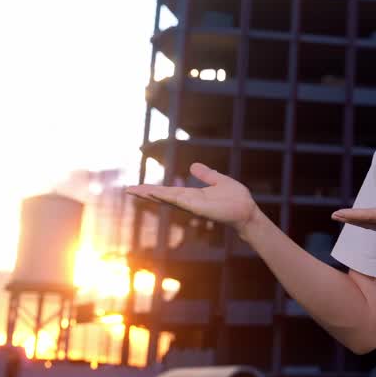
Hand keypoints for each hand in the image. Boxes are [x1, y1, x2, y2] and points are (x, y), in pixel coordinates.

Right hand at [125, 163, 261, 229]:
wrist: (247, 211)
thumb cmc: (236, 199)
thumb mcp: (219, 181)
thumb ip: (206, 175)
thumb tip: (193, 166)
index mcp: (192, 195)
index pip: (169, 191)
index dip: (153, 189)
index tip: (138, 187)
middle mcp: (189, 201)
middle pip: (163, 196)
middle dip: (146, 193)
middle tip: (128, 189)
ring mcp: (192, 205)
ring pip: (167, 198)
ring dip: (151, 194)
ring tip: (134, 190)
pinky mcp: (198, 207)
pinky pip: (180, 200)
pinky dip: (167, 197)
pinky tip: (155, 193)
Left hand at [331, 186, 375, 258]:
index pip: (370, 215)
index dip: (353, 214)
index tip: (338, 214)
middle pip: (368, 222)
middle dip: (351, 219)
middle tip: (335, 216)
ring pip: (373, 226)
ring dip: (359, 222)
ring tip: (347, 218)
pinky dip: (370, 225)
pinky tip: (369, 224)